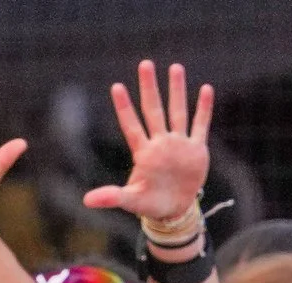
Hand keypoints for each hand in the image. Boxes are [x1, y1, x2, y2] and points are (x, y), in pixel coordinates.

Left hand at [80, 61, 212, 226]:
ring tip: (175, 67)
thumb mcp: (131, 201)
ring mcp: (178, 144)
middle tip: (145, 64)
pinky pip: (200, 125)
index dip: (124, 108)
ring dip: (177, 90)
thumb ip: (112, 197)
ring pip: (177, 111)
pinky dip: (203, 109)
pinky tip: (205, 89)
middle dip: (149, 88)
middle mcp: (160, 143)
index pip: (132, 125)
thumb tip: (86, 201)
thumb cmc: (149, 204)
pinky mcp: (196, 150)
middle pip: (153, 110)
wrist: (174, 210)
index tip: (117, 87)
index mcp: (143, 152)